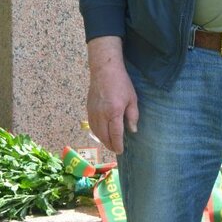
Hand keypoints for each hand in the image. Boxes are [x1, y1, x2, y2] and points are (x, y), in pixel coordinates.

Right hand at [86, 35, 138, 154]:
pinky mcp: (88, 109)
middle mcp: (101, 115)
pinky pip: (92, 125)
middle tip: (116, 149)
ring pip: (96, 132)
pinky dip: (96, 132)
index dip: (118, 145)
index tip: (121, 151)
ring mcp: (93, 112)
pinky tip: (101, 133)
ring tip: (109, 143)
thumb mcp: (132, 98)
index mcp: (114, 112)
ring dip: (103, 140)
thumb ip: (132, 115)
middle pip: (104, 136)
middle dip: (110, 145)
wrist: (104, 70)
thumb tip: (133, 130)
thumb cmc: (121, 83)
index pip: (115, 134)